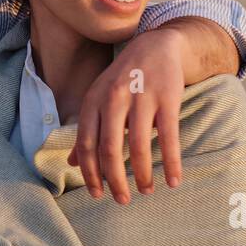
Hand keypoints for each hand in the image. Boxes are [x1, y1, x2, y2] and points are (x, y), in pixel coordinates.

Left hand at [68, 29, 186, 203]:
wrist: (156, 46)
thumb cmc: (123, 79)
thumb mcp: (98, 99)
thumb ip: (86, 131)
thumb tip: (71, 163)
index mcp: (93, 101)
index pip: (86, 145)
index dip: (90, 174)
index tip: (97, 194)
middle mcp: (114, 99)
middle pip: (110, 150)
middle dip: (115, 180)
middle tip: (122, 200)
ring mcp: (141, 98)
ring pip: (139, 146)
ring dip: (143, 174)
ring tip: (146, 190)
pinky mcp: (167, 98)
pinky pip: (169, 137)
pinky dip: (171, 162)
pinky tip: (174, 180)